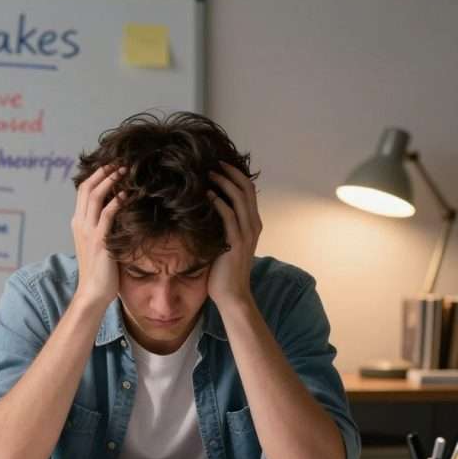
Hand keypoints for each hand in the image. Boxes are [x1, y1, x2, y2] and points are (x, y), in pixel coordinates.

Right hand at [71, 165, 126, 307]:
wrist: (93, 292)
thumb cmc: (100, 270)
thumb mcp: (98, 242)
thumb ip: (104, 226)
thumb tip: (121, 211)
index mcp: (78, 222)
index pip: (84, 190)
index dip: (97, 174)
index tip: (113, 164)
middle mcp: (80, 223)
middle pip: (88, 187)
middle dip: (104, 171)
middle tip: (120, 160)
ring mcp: (88, 231)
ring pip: (96, 196)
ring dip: (111, 180)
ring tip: (126, 170)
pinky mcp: (100, 240)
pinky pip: (108, 214)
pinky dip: (118, 201)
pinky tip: (129, 193)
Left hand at [207, 161, 261, 306]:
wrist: (232, 295)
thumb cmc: (224, 270)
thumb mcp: (226, 242)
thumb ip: (223, 226)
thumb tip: (206, 209)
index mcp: (252, 223)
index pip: (248, 191)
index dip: (236, 175)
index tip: (220, 165)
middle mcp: (253, 225)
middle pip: (246, 190)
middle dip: (230, 173)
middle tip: (213, 163)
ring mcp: (246, 234)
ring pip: (239, 199)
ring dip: (224, 183)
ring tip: (209, 173)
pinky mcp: (236, 243)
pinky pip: (229, 217)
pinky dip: (219, 203)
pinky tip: (208, 195)